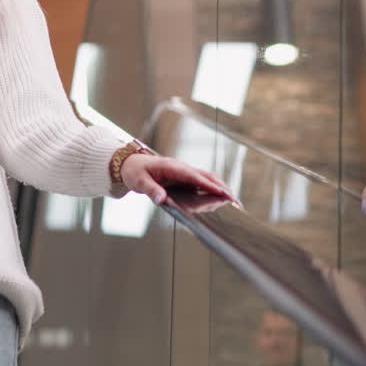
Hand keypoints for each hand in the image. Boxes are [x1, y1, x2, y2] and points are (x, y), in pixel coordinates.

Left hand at [120, 153, 234, 205]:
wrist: (131, 164)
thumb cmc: (135, 171)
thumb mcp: (138, 181)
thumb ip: (150, 190)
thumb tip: (161, 200)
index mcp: (172, 167)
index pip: (194, 176)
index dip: (209, 185)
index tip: (222, 193)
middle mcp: (181, 168)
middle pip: (206, 176)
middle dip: (222, 187)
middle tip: (235, 201)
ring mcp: (184, 173)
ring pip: (207, 179)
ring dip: (220, 189)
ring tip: (233, 202)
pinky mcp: (184, 178)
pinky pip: (201, 184)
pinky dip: (213, 190)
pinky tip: (219, 200)